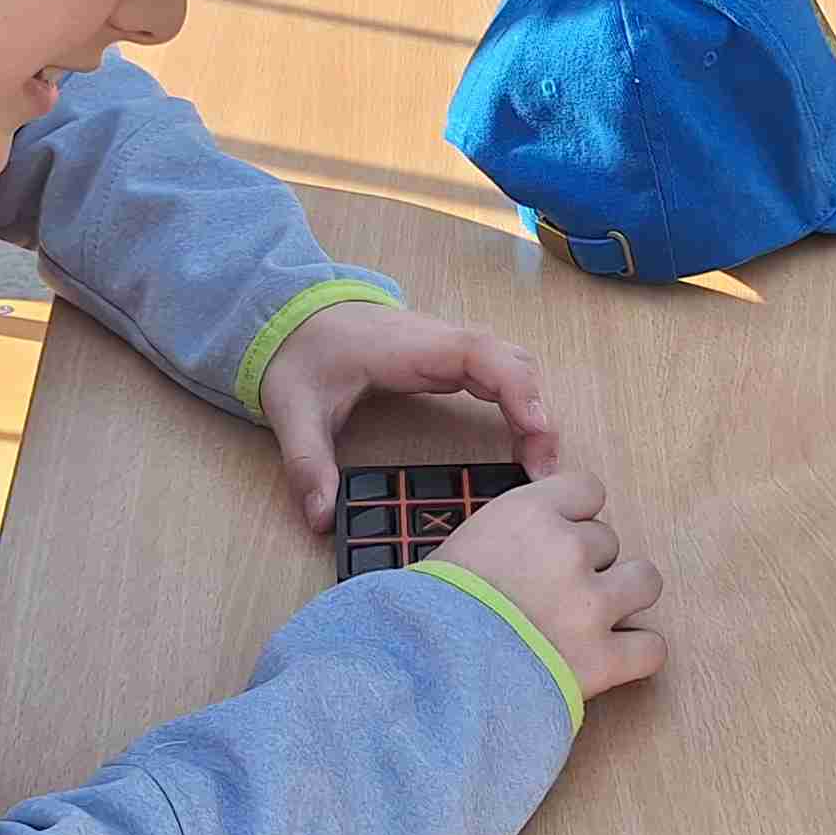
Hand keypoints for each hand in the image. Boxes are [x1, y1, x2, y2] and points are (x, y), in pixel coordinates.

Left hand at [259, 301, 559, 530]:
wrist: (294, 316)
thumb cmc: (300, 354)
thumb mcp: (294, 410)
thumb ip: (308, 464)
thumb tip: (322, 518)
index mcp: (410, 348)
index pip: (481, 355)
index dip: (516, 388)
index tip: (535, 430)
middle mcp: (440, 340)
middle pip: (512, 363)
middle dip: (536, 413)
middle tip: (541, 471)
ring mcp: (448, 347)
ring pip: (513, 366)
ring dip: (533, 409)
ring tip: (536, 464)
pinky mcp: (449, 359)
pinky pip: (499, 374)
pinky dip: (519, 403)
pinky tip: (520, 441)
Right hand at [433, 471, 664, 701]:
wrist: (424, 673)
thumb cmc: (428, 614)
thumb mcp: (460, 547)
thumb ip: (509, 535)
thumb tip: (532, 544)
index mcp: (528, 513)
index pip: (587, 490)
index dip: (575, 516)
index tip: (560, 537)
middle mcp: (566, 550)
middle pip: (608, 540)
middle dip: (587, 564)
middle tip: (554, 592)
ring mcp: (589, 605)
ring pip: (645, 581)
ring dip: (624, 596)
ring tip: (593, 618)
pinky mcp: (602, 661)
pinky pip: (651, 647)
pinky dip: (636, 654)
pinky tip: (612, 658)